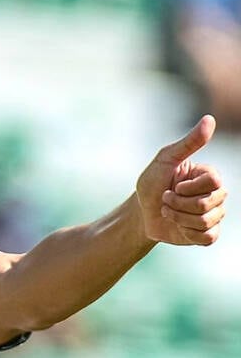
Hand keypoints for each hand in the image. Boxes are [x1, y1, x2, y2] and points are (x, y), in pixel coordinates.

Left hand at [136, 115, 226, 245]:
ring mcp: (214, 215)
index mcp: (210, 176)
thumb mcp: (165, 160)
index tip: (173, 185)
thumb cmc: (152, 183)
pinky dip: (187, 233)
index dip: (187, 187)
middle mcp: (217, 195)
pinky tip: (178, 226)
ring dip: (178, 217)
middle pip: (207, 204)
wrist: (141, 212)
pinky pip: (207, 237)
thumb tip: (209, 119)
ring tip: (168, 211)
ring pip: (205, 222)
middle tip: (166, 199)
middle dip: (177, 204)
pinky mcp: (207, 234)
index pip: (214, 181)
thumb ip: (188, 143)